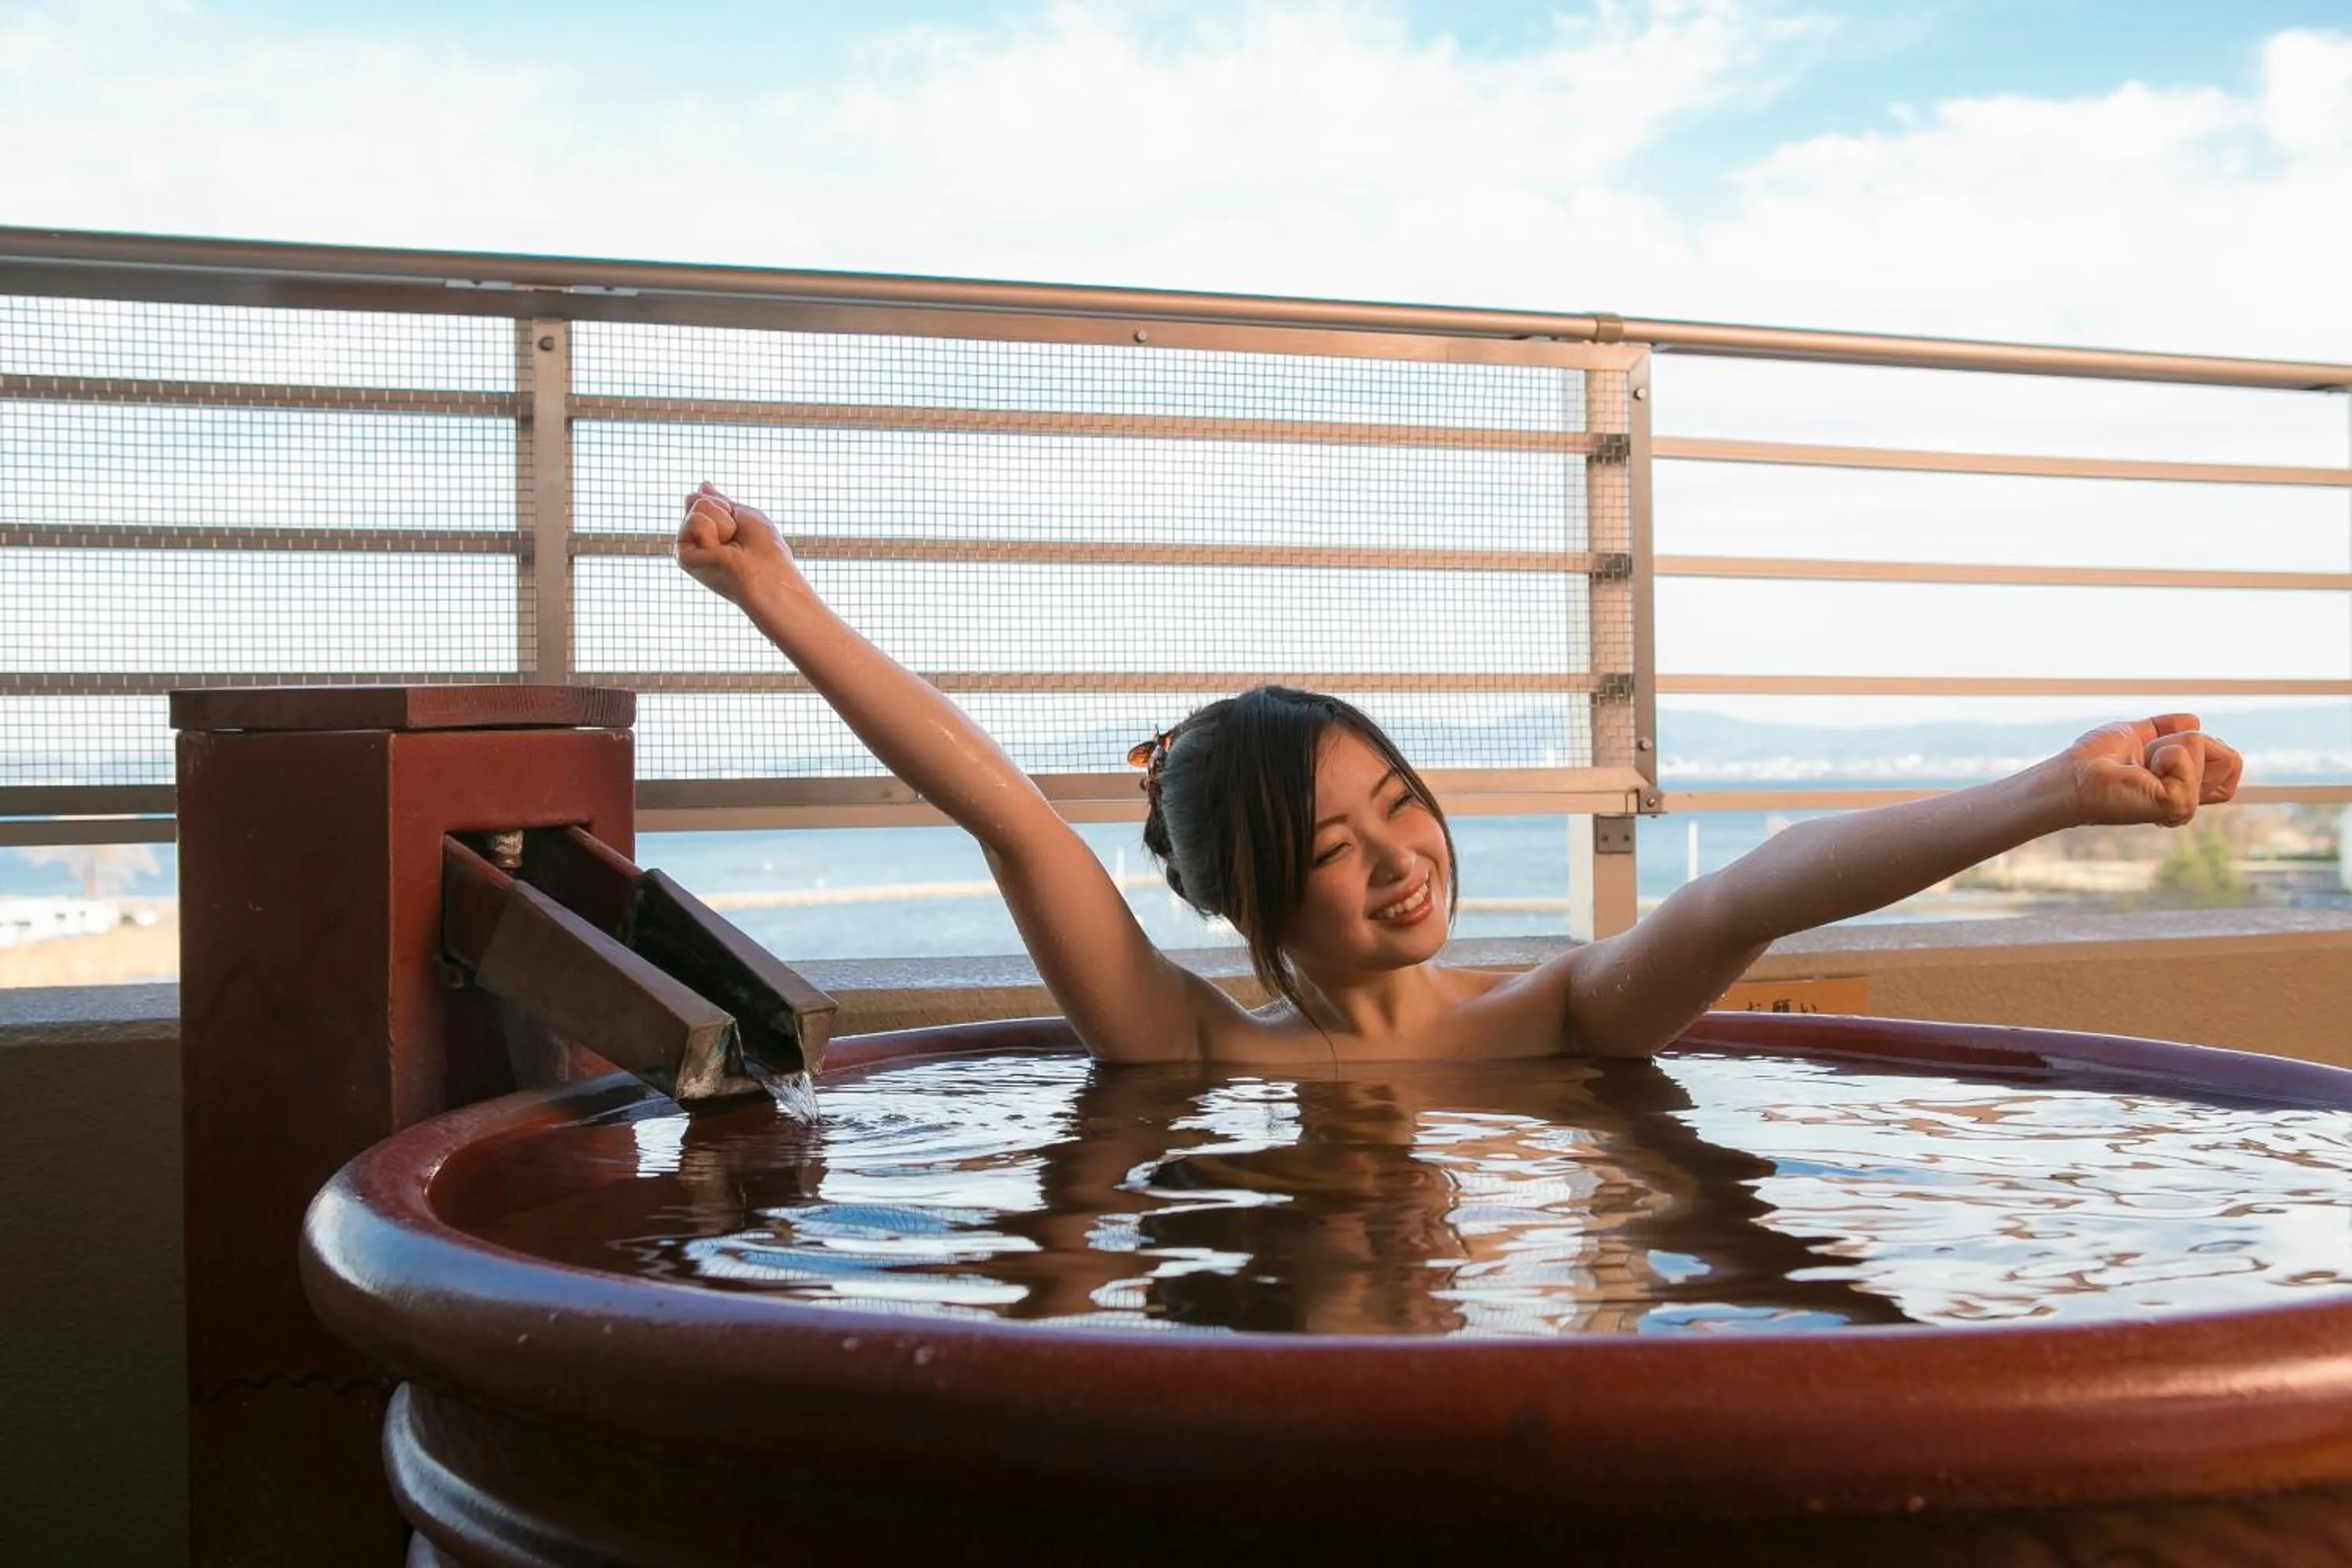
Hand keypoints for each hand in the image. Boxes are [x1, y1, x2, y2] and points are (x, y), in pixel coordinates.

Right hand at [675, 482, 797, 609]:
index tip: (739, 525)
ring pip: (696, 506)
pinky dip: (714, 531)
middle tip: (736, 538)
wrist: (768, 576)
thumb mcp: (745, 515)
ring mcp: (689, 549)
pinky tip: (720, 553)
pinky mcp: (683, 558)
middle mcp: (697, 542)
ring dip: (722, 521)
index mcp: (712, 533)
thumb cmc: (766, 551)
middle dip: (724, 511)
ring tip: (730, 546)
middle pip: (697, 500)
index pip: (704, 500)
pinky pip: (694, 521)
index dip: (726, 506)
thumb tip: (702, 485)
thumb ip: (720, 501)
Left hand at [2062, 713, 2242, 827]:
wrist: (2073, 775)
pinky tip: (2142, 771)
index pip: (2231, 763)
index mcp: (2187, 786)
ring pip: (2204, 746)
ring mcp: (2187, 804)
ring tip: (2140, 765)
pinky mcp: (2178, 805)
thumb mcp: (2139, 734)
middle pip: (2226, 754)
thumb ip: (2168, 727)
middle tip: (2147, 757)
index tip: (2167, 750)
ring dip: (2165, 744)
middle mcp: (2192, 798)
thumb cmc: (2097, 759)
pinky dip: (2162, 754)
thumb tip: (2194, 720)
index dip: (2209, 746)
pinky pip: (2185, 757)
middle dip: (2183, 739)